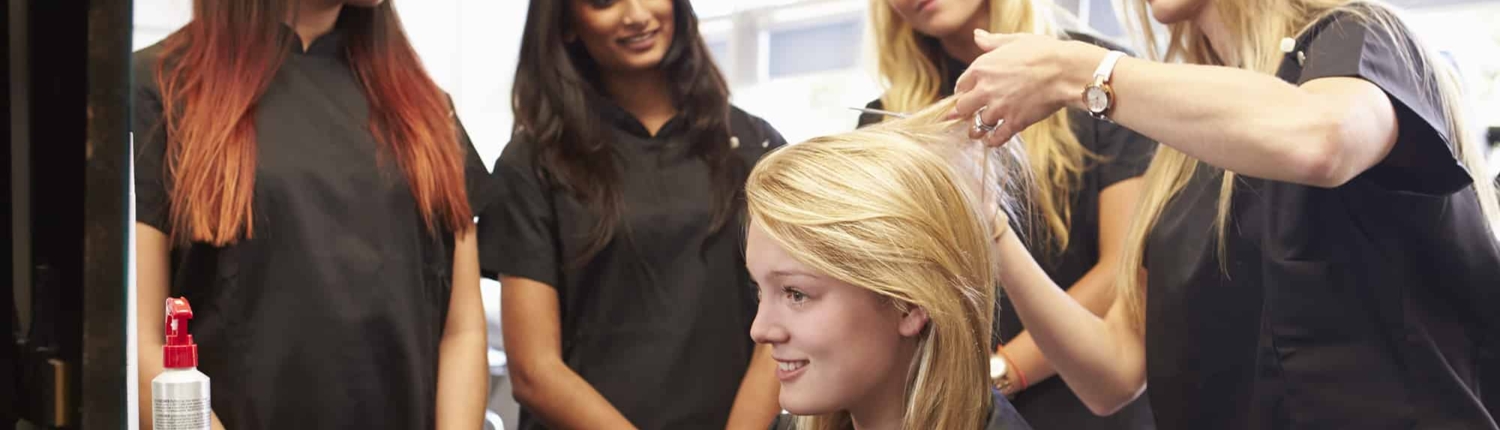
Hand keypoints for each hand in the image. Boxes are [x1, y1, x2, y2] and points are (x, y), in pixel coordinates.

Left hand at [953, 29, 1103, 145]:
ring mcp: (999, 108)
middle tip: (967, 115)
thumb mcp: (1015, 40)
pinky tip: (992, 140)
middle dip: (964, 112)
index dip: (963, 91)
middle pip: (962, 108)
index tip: (967, 94)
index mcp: (982, 68)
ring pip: (976, 126)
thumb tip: (976, 36)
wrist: (1066, 70)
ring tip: (977, 132)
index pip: (961, 85)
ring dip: (976, 130)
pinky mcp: (1015, 123)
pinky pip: (996, 138)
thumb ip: (992, 42)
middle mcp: (986, 89)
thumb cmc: (1044, 52)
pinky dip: (992, 141)